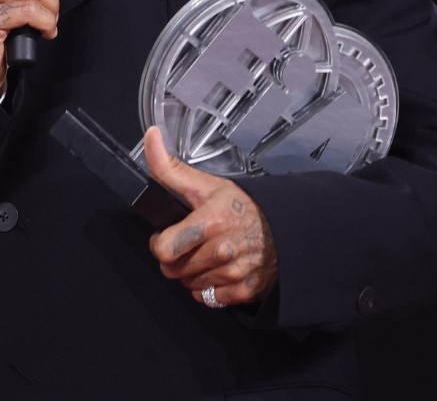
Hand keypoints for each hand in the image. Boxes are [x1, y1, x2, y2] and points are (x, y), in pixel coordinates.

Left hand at [144, 126, 278, 307]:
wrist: (286, 226)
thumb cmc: (244, 205)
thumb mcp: (206, 185)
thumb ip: (170, 168)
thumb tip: (150, 137)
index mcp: (210, 222)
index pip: (163, 250)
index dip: (160, 243)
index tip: (168, 235)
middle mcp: (222, 251)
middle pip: (173, 270)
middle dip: (177, 258)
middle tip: (192, 243)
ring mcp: (234, 273)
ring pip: (189, 285)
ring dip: (194, 272)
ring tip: (208, 254)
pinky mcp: (244, 291)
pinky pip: (209, 299)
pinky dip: (211, 288)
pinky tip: (221, 269)